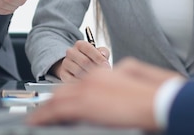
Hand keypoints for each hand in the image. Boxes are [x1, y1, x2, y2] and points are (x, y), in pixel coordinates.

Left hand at [28, 57, 183, 130]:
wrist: (159, 101)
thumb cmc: (153, 95)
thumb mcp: (135, 75)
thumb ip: (124, 72)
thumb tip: (120, 71)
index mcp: (102, 73)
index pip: (77, 84)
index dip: (65, 94)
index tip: (58, 102)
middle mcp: (90, 78)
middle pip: (63, 90)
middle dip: (51, 102)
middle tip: (41, 112)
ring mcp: (86, 89)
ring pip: (56, 99)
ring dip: (44, 110)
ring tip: (35, 119)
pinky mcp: (85, 104)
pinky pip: (57, 110)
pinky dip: (45, 116)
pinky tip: (37, 122)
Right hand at [52, 40, 110, 82]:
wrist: (78, 68)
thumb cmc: (91, 60)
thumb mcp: (99, 53)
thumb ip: (103, 52)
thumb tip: (103, 55)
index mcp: (80, 45)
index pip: (88, 48)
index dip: (98, 58)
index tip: (106, 65)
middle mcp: (71, 52)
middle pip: (84, 61)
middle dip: (94, 69)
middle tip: (101, 76)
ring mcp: (65, 62)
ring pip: (78, 71)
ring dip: (87, 77)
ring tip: (94, 80)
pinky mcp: (63, 73)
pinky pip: (71, 80)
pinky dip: (80, 83)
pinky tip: (85, 83)